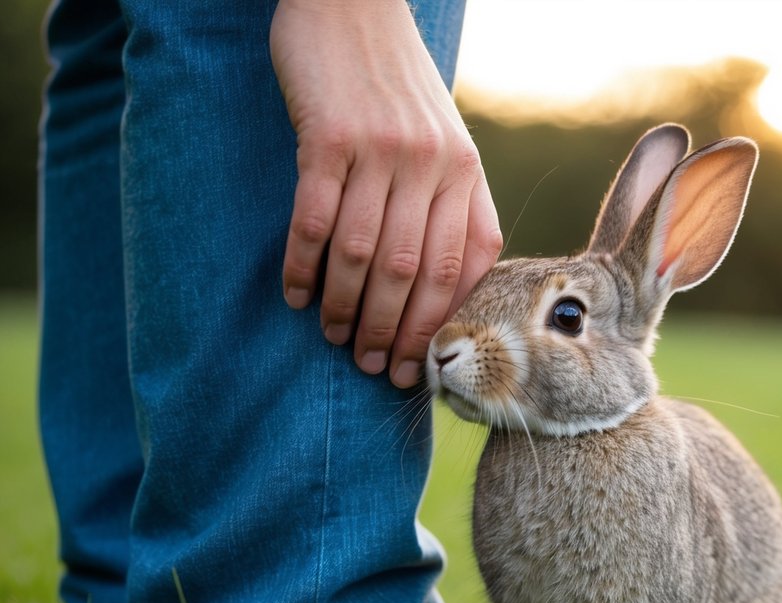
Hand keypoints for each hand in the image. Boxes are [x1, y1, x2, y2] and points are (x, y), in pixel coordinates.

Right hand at [271, 0, 501, 386]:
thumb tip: (441, 295)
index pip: (461, 270)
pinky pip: (315, 219)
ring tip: (332, 338)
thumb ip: (450, 208)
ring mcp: (381, 151)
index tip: (415, 366)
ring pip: (364, 255)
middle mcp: (432, 165)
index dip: (436, 326)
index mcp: (465, 174)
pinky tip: (295, 295)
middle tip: (370, 366)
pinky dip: (303, 265)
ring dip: (345, 308)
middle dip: (391, 332)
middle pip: (412, 274)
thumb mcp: (446, 145)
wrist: (352, 7)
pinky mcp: (328, 137)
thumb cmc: (398, 90)